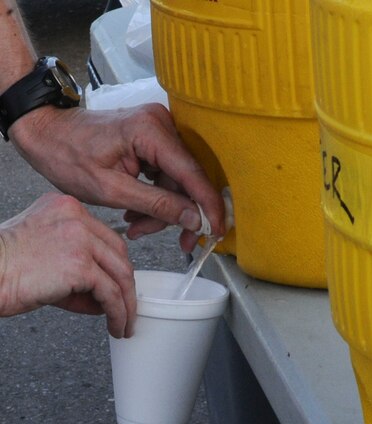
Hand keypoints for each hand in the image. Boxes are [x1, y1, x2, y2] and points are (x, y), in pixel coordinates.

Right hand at [0, 192, 135, 337]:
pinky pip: (111, 294)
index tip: (119, 287)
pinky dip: (118, 313)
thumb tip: (105, 299)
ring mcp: (80, 239)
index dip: (115, 266)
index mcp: (66, 208)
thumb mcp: (43, 255)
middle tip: (127, 309)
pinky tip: (116, 326)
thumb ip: (76, 267)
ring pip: (120, 274)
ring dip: (126, 304)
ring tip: (125, 324)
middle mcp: (76, 217)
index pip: (105, 237)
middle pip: (118, 254)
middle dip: (125, 286)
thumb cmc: (3, 268)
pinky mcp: (79, 266)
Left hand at [9, 103, 224, 251]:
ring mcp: (158, 130)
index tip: (215, 231)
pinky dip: (155, 198)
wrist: (47, 135)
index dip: (207, 206)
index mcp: (150, 131)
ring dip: (162, 210)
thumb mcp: (112, 191)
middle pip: (187, 180)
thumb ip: (157, 205)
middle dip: (178, 214)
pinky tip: (137, 213)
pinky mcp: (153, 139)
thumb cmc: (68, 156)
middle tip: (176, 241)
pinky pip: (166, 175)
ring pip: (177, 182)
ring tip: (137, 227)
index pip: (192, 173)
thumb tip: (193, 218)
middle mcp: (160, 124)